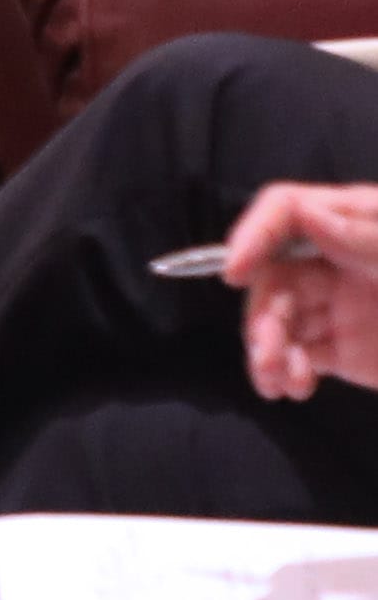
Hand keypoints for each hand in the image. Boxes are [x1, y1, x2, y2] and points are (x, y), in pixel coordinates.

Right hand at [228, 183, 377, 398]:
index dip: (252, 235)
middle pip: (272, 273)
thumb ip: (368, 238)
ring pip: (278, 318)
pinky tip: (294, 387)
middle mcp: (337, 260)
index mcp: (356, 223)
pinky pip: (298, 354)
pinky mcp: (341, 349)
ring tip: (278, 381)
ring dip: (267, 348)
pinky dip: (286, 370)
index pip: (286, 212)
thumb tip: (308, 213)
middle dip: (262, 313)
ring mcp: (338, 306)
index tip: (234, 272)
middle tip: (266, 352)